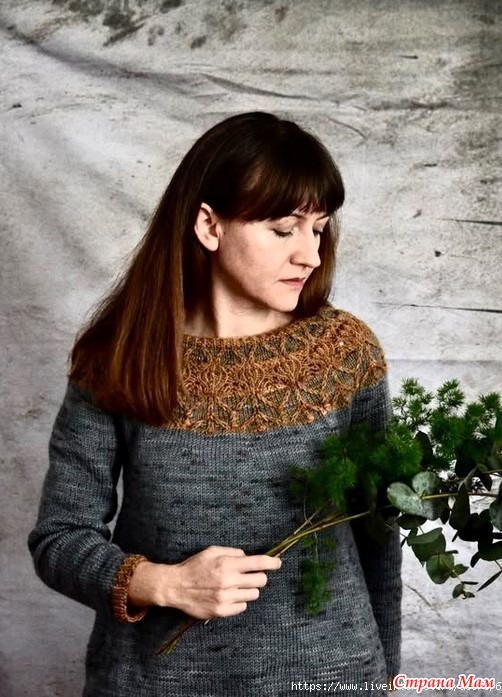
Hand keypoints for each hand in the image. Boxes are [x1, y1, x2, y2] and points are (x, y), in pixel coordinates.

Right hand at [163, 545, 281, 619]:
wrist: (175, 587)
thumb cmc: (194, 566)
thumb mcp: (212, 551)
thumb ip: (232, 552)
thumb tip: (247, 557)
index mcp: (226, 564)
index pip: (257, 563)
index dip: (271, 563)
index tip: (278, 563)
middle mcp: (228, 582)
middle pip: (260, 581)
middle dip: (258, 577)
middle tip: (250, 576)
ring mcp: (225, 598)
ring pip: (253, 595)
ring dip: (249, 590)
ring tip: (236, 586)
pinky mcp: (221, 611)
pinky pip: (242, 607)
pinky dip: (239, 602)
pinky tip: (228, 596)